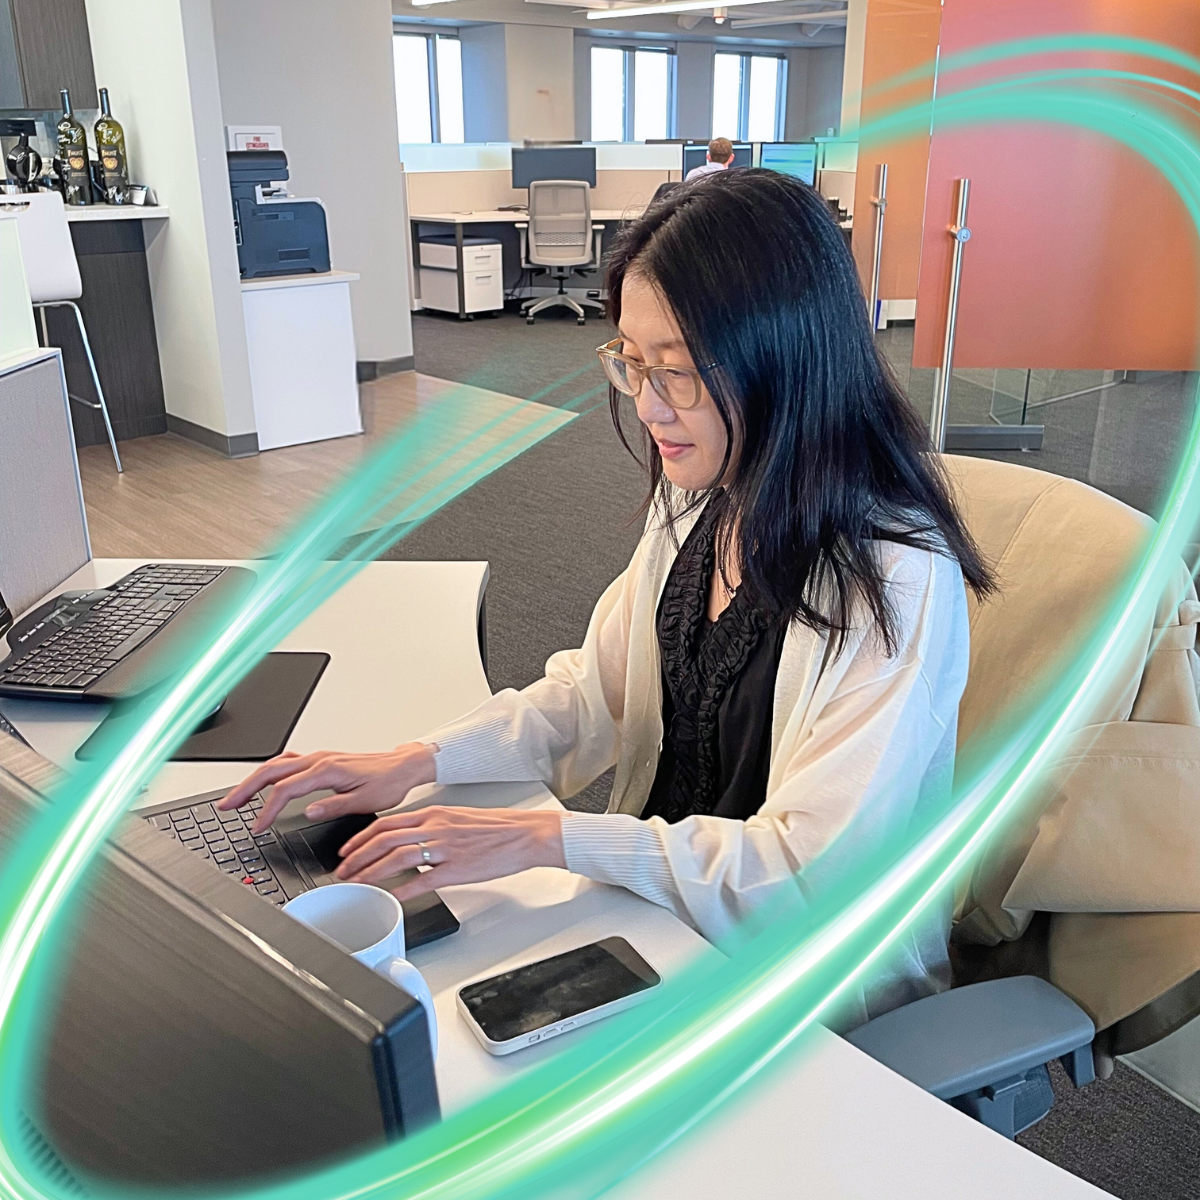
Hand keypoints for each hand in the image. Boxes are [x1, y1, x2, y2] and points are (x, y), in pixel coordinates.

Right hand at [217, 743, 437, 832]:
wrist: (403, 766)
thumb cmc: (389, 782)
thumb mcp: (365, 801)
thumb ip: (334, 807)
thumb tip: (308, 813)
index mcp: (327, 770)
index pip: (286, 790)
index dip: (268, 810)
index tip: (257, 827)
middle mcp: (320, 760)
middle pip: (271, 771)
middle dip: (245, 788)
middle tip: (227, 806)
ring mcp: (319, 758)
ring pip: (277, 764)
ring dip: (254, 779)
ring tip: (237, 797)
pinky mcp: (322, 760)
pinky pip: (288, 763)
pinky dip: (271, 773)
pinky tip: (264, 783)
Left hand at [334, 805, 565, 900]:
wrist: (525, 834)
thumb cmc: (496, 828)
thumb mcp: (457, 818)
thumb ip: (429, 828)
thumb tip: (406, 841)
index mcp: (433, 814)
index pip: (385, 823)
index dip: (360, 839)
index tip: (346, 851)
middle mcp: (435, 827)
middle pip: (383, 839)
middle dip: (356, 857)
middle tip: (342, 871)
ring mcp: (445, 848)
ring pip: (396, 858)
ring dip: (371, 872)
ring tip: (357, 884)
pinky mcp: (457, 869)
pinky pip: (423, 880)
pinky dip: (403, 889)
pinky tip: (392, 897)